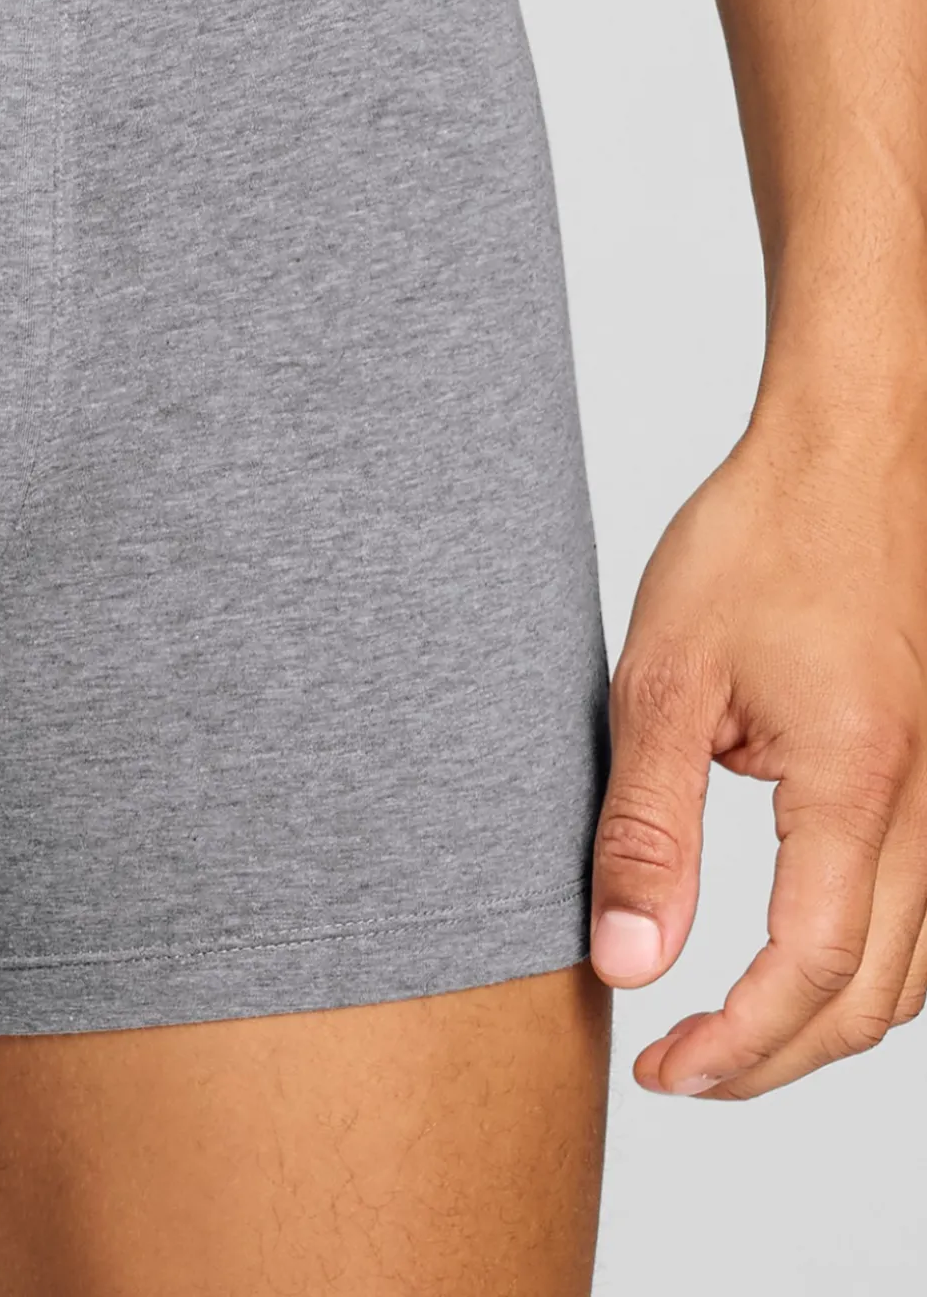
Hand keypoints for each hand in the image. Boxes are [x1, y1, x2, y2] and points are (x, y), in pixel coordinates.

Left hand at [590, 400, 926, 1097]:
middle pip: (875, 997)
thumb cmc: (758, 541)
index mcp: (857, 783)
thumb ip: (646, 831)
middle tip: (682, 1070)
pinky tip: (805, 960)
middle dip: (777, 1058)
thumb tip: (628, 964)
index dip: (734, 1047)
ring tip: (732, 1032)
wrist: (847, 456)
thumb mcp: (664, 680)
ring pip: (917, 969)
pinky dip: (870, 966)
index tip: (660, 1070)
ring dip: (828, 1023)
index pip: (809, 972)